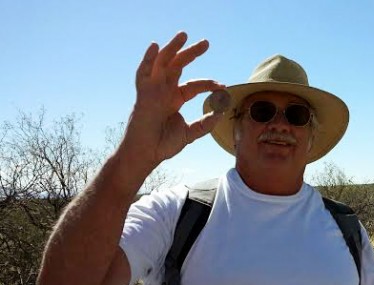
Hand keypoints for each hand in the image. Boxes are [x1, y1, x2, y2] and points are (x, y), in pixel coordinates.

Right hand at [120, 32, 222, 170]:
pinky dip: (148, 59)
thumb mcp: (190, 133)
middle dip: (191, 53)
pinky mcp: (143, 95)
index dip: (209, 84)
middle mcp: (164, 91)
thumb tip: (221, 112)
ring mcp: (153, 91)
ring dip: (172, 48)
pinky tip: (155, 46)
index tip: (223, 87)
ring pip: (162, 63)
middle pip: (178, 66)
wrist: (147, 154)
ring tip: (183, 35)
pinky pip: (143, 73)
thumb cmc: (164, 145)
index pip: (194, 85)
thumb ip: (205, 123)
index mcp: (175, 98)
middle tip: (206, 43)